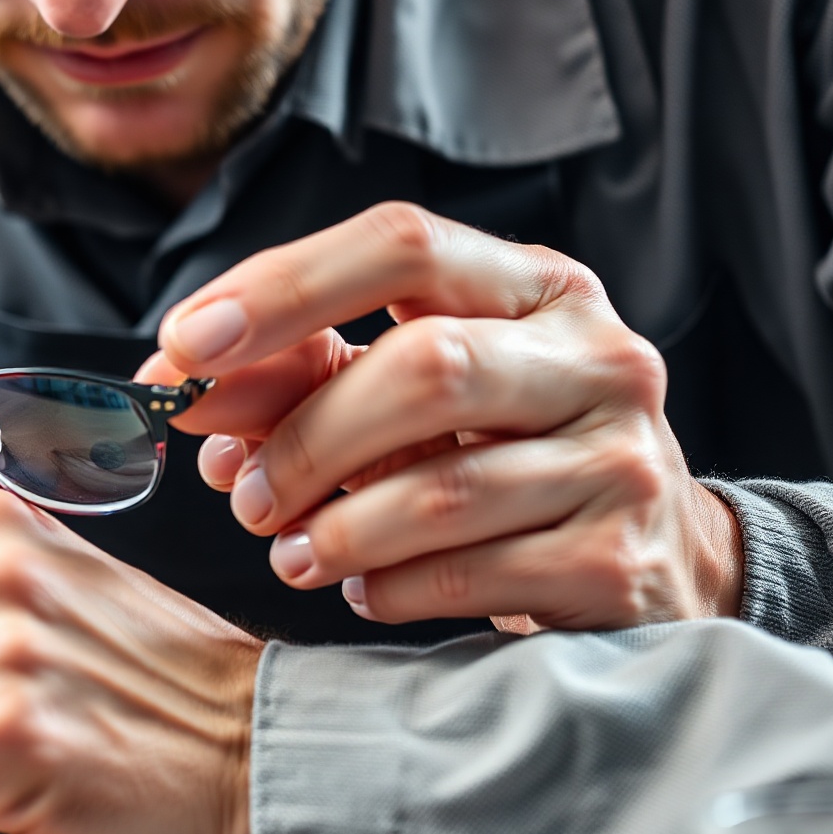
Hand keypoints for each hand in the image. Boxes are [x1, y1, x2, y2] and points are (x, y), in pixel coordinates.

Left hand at [140, 203, 743, 630]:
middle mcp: (597, 352)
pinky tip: (365, 590)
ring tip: (290, 553)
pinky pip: (475, 572)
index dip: (283, 288)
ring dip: (336, 529)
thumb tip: (178, 380)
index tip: (184, 347)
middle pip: (427, 367)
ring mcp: (624, 456)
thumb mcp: (405, 391)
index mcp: (534, 283)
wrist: (654, 557)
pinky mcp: (623, 558)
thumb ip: (295, 374)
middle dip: (306, 437)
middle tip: (242, 495)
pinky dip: (393, 588)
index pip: (400, 244)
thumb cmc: (500, 450)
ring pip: (444, 487)